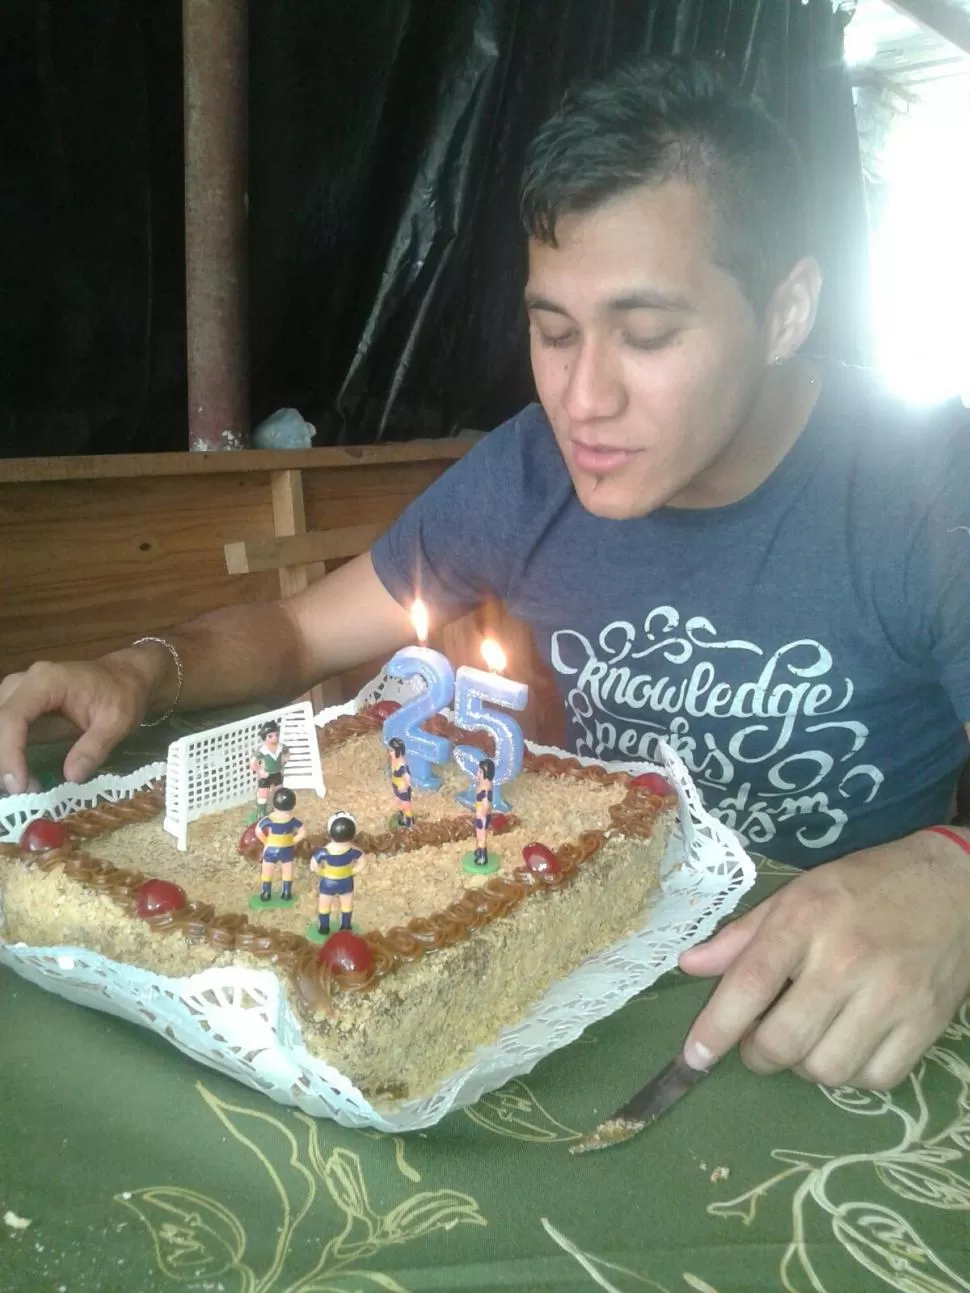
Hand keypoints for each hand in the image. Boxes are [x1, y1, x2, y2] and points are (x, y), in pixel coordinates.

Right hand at [0, 650, 162, 791]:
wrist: (126, 674)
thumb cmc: (123, 694)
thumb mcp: (118, 722)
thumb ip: (95, 747)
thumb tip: (71, 777)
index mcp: (47, 681)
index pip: (13, 717)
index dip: (9, 753)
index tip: (19, 785)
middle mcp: (25, 682)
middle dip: (4, 760)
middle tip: (23, 791)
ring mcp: (19, 691)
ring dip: (3, 756)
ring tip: (22, 785)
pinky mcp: (21, 703)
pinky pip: (4, 726)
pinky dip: (6, 750)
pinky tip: (17, 773)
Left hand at [678, 832, 969, 1089]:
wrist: (952, 885)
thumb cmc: (864, 887)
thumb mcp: (797, 894)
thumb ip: (742, 935)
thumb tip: (688, 966)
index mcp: (805, 921)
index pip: (750, 984)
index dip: (716, 1028)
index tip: (694, 1057)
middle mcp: (846, 960)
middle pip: (784, 1041)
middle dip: (758, 1053)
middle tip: (760, 1041)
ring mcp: (891, 996)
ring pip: (826, 1070)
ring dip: (805, 1066)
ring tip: (807, 1039)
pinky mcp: (926, 1024)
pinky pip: (876, 1079)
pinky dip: (852, 1075)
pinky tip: (847, 1046)